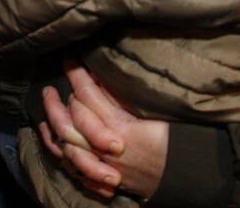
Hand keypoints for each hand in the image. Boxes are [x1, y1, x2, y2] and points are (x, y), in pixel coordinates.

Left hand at [39, 64, 168, 200]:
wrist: (190, 176)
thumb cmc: (179, 140)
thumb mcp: (156, 113)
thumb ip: (125, 97)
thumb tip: (101, 78)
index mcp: (121, 128)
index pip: (89, 96)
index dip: (77, 75)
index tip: (70, 60)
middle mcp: (107, 149)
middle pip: (72, 122)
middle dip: (57, 102)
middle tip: (50, 87)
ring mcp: (104, 167)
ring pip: (68, 145)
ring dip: (55, 123)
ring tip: (49, 107)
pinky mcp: (105, 179)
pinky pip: (73, 166)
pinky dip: (59, 150)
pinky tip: (52, 136)